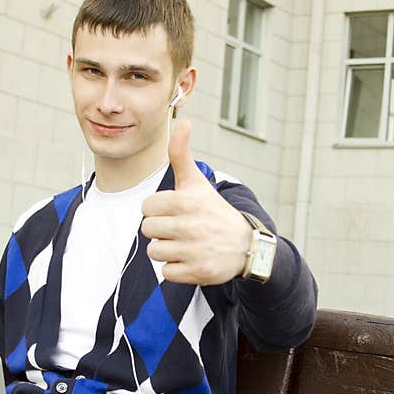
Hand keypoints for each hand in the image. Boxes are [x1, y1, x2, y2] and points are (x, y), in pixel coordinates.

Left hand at [140, 118, 251, 284]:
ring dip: (167, 250)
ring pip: (154, 252)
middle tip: (181, 229)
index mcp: (185, 201)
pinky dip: (176, 268)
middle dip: (161, 230)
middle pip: (148, 230)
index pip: (146, 208)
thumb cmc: (214, 211)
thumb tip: (183, 121)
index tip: (175, 211)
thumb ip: (181, 155)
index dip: (158, 210)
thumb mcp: (197, 183)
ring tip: (186, 244)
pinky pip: (166, 272)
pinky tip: (191, 259)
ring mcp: (194, 250)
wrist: (247, 246)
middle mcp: (190, 225)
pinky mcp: (197, 272)